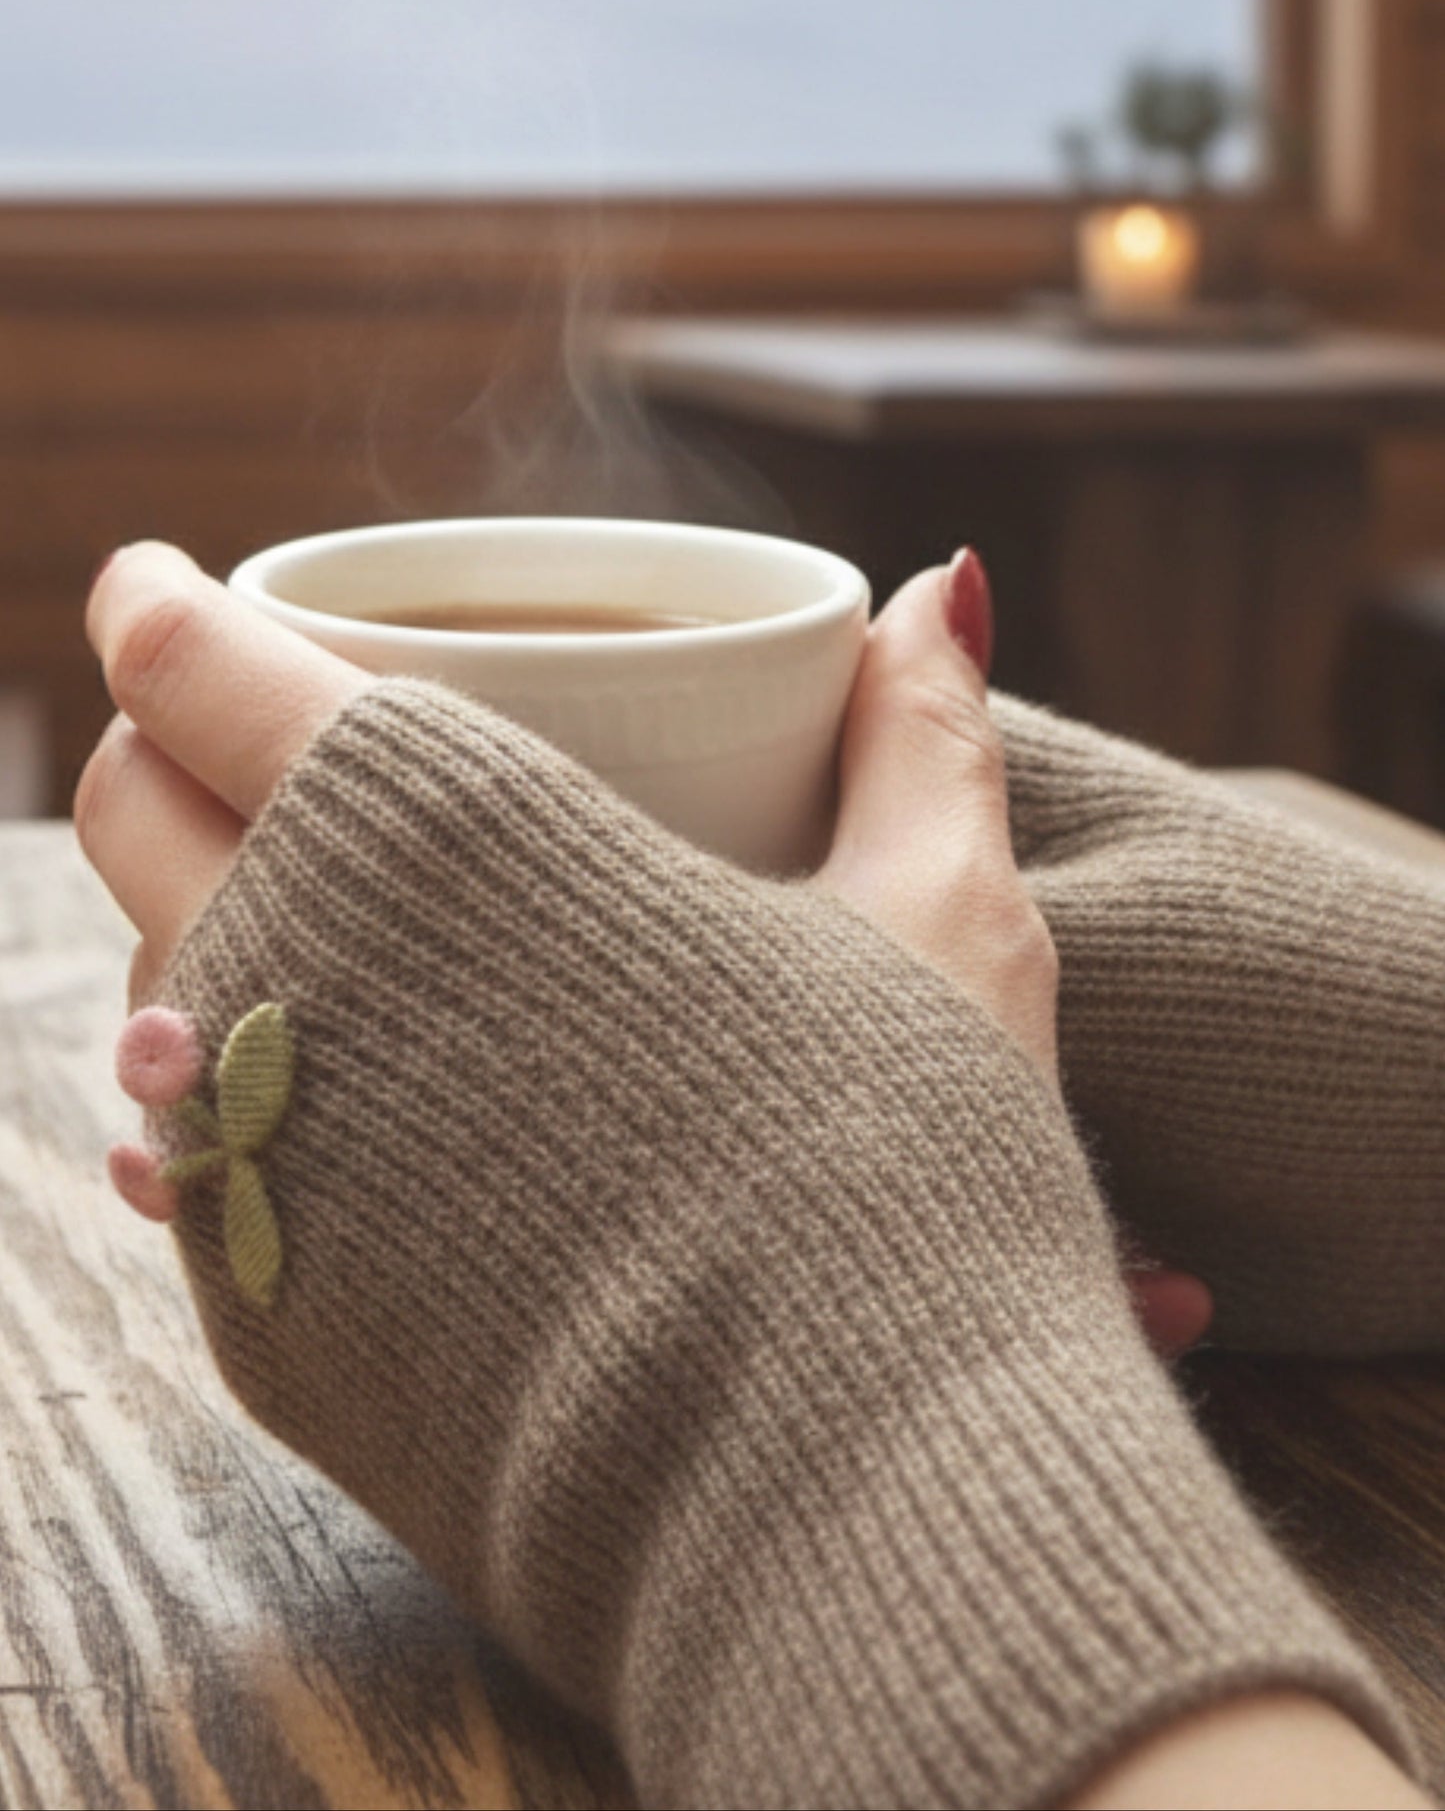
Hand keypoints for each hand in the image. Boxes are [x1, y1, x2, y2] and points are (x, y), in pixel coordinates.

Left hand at [77, 540, 1207, 1353]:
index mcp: (432, 835)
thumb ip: (919, 736)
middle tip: (259, 744)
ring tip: (325, 930)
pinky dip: (238, 1103)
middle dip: (168, 748)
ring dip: (204, 931)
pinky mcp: (268, 1328)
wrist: (856, 1504)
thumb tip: (945, 595)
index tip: (160, 588)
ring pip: (144, 992)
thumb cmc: (906, 1176)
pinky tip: (353, 1114)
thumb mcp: (942, 925)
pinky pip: (195, 1170)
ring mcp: (258, 1168)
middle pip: (129, 811)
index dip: (159, 606)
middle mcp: (291, 985)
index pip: (190, 668)